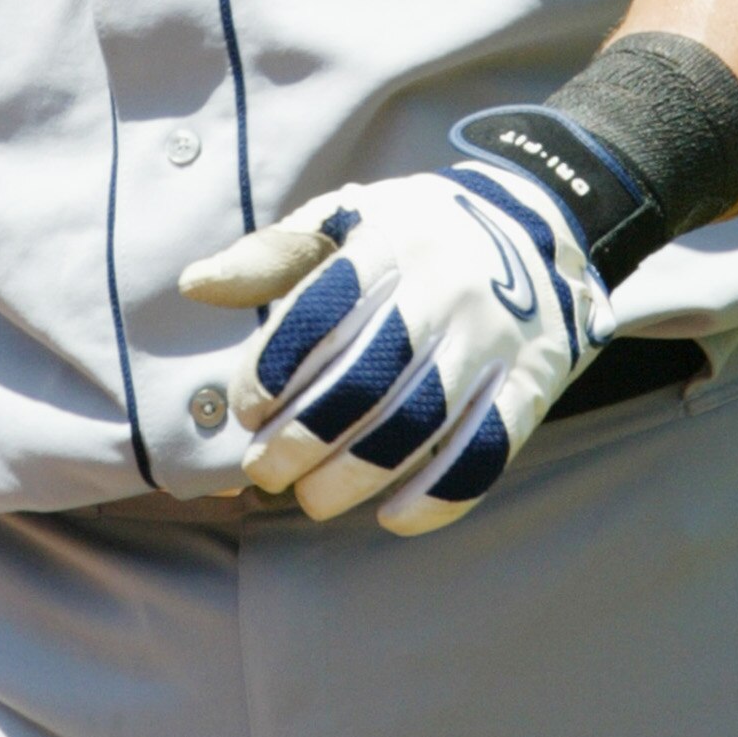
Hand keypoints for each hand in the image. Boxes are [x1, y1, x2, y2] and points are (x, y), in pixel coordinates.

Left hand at [181, 164, 612, 535]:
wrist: (542, 224)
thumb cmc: (419, 233)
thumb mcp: (349, 219)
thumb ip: (274, 255)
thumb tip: (195, 285)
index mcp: (392, 240)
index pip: (322, 310)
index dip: (274, 370)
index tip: (248, 410)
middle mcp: (447, 286)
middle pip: (366, 378)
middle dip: (303, 438)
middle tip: (263, 472)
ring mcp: (495, 337)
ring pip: (421, 422)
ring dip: (357, 475)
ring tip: (313, 499)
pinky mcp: (534, 381)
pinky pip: (488, 450)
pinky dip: (439, 495)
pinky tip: (393, 517)